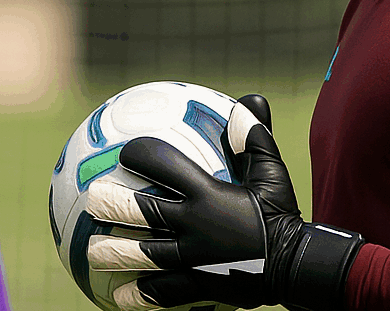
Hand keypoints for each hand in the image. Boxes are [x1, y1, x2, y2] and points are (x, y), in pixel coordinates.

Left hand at [84, 94, 363, 310]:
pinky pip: (166, 293)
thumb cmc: (281, 213)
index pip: (168, 168)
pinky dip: (142, 294)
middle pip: (146, 214)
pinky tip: (119, 296)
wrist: (298, 266)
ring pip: (148, 256)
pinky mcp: (201, 285)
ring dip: (118, 253)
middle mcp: (197, 226)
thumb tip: (250, 98)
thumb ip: (255, 137)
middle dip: (116, 206)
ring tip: (92, 252)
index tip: (126, 152)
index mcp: (210, 195)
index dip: (144, 156)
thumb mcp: (273, 173)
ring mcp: (196, 259)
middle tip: (92, 201)